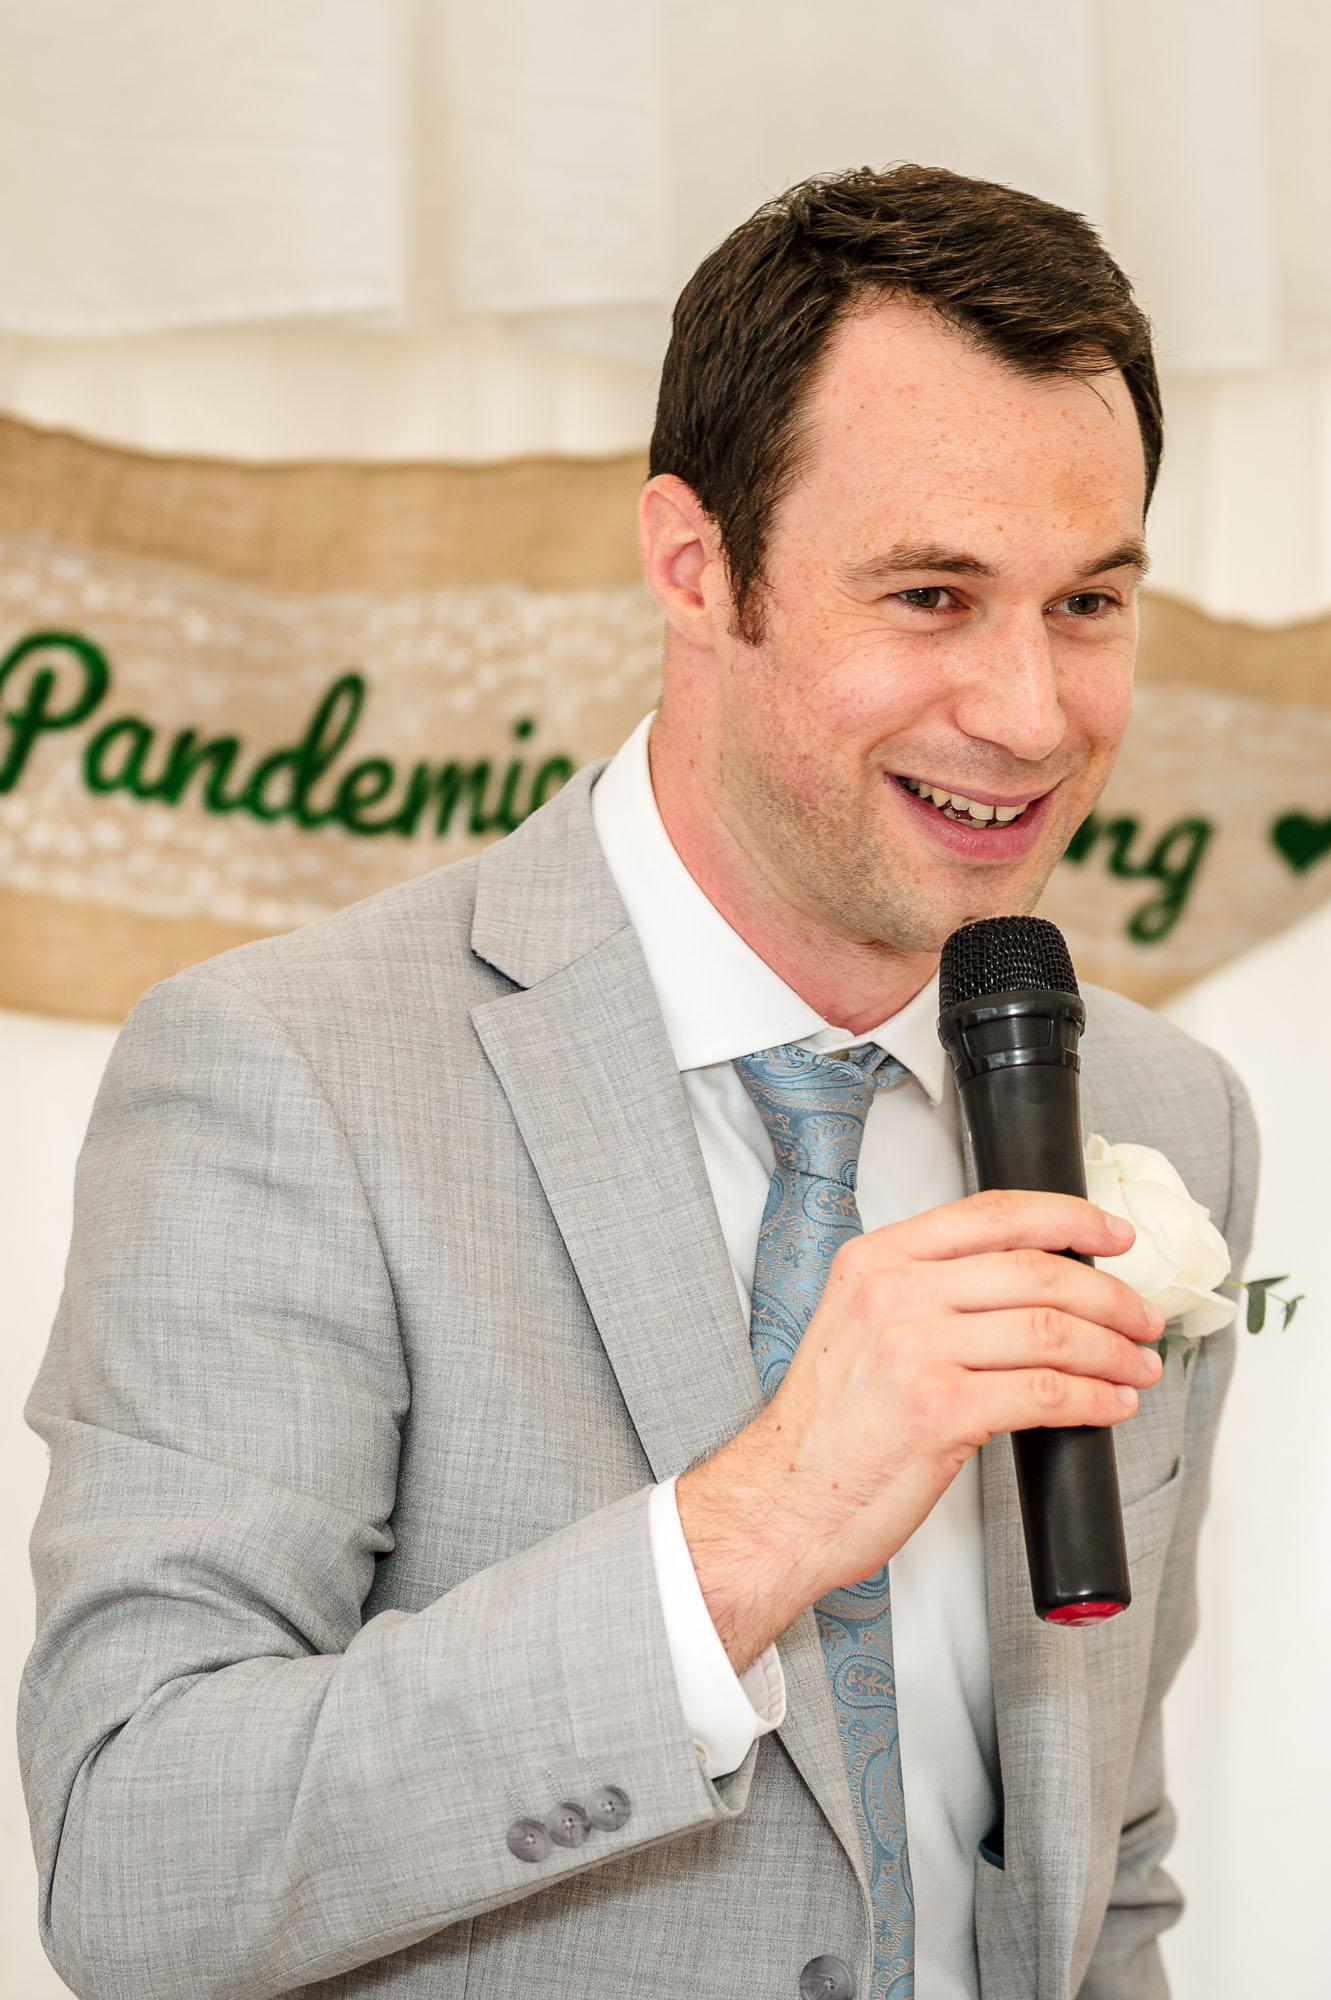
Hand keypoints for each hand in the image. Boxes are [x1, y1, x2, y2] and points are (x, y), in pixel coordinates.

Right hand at [675, 1189, 1162, 1672]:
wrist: (785, 1499)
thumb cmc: (830, 1424)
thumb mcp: (860, 1324)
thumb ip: (927, 1290)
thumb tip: (1028, 1282)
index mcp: (875, 1260)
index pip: (992, 1214)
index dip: (1068, 1217)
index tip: (1113, 1235)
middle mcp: (892, 1294)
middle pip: (1035, 1271)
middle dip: (1109, 1297)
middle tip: (1142, 1317)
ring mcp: (914, 1351)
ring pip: (1050, 1331)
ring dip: (1112, 1350)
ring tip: (1137, 1366)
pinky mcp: (939, 1411)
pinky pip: (1043, 1392)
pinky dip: (1092, 1398)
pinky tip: (1109, 1405)